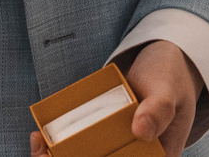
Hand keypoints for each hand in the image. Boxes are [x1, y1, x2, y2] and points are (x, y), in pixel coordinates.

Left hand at [24, 36, 207, 156]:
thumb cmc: (170, 76)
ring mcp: (118, 148)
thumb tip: (141, 130)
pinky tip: (40, 139)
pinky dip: (57, 147)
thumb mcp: (167, 88)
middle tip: (44, 155)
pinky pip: (78, 147)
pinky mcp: (102, 137)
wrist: (164, 61)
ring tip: (39, 147)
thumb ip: (158, 108)